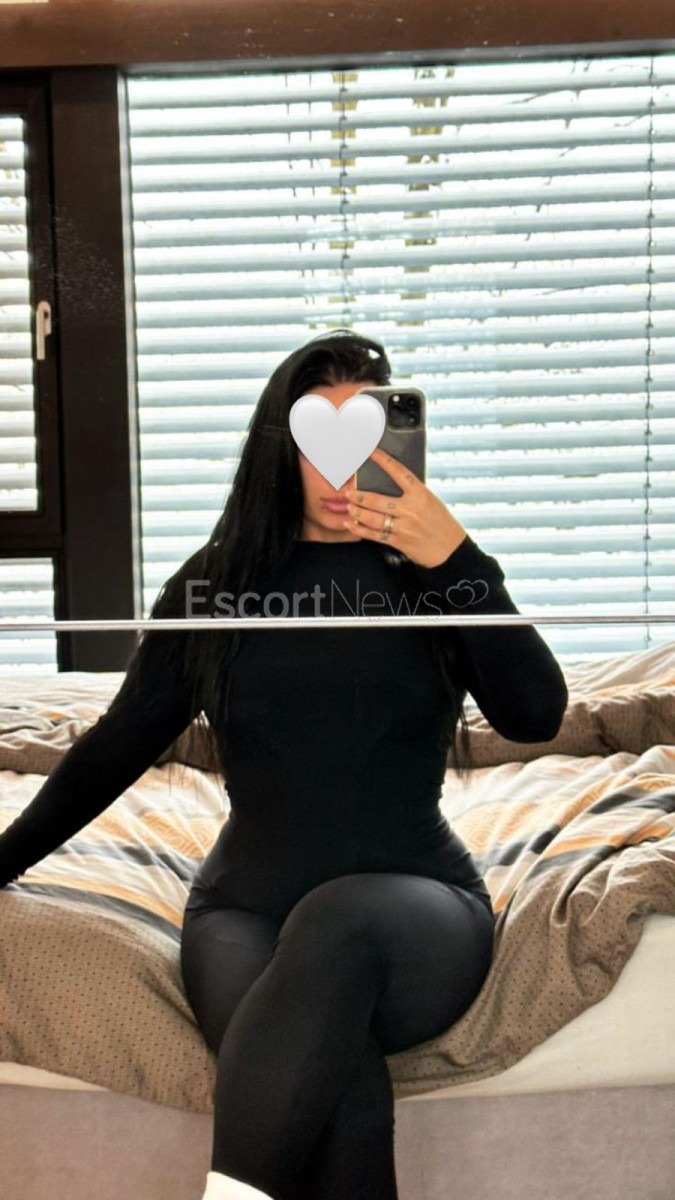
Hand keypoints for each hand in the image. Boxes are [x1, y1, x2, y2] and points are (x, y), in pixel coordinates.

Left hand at [343, 446, 468, 568]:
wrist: (451, 551)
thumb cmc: (441, 523)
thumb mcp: (431, 502)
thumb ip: (412, 494)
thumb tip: (389, 484)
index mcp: (421, 494)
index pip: (399, 472)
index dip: (383, 461)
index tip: (371, 452)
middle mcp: (412, 509)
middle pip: (377, 500)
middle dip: (359, 496)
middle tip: (348, 492)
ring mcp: (404, 527)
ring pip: (373, 518)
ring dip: (357, 512)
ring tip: (349, 507)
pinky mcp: (399, 541)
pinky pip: (375, 535)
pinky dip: (360, 529)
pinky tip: (352, 524)